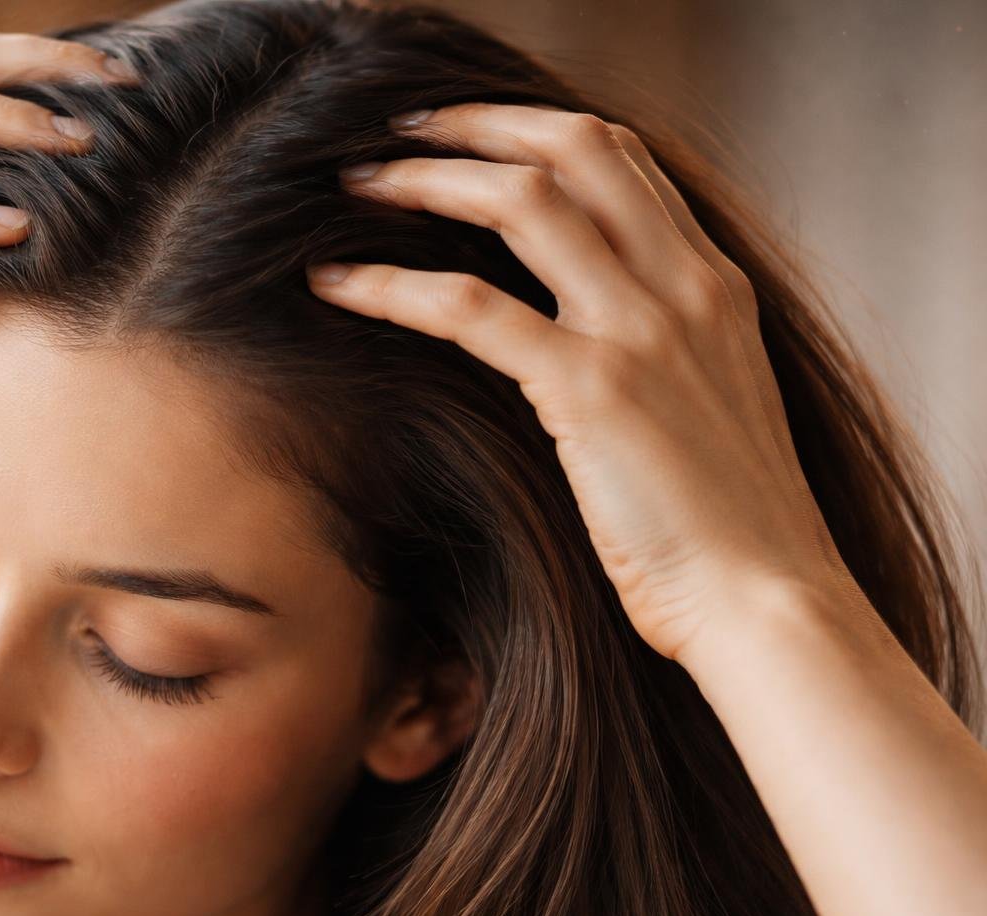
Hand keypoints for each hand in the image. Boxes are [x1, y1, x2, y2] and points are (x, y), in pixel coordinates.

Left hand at [305, 103, 854, 664]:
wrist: (767, 602)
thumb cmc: (730, 528)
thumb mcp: (710, 408)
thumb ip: (662, 350)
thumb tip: (578, 334)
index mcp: (715, 285)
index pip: (625, 159)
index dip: (535, 131)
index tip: (469, 137)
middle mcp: (683, 286)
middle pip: (574, 149)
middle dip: (475, 126)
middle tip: (399, 135)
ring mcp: (639, 330)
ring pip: (519, 202)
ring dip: (424, 180)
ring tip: (357, 185)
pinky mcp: (589, 388)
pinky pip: (468, 307)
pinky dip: (392, 285)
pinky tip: (337, 283)